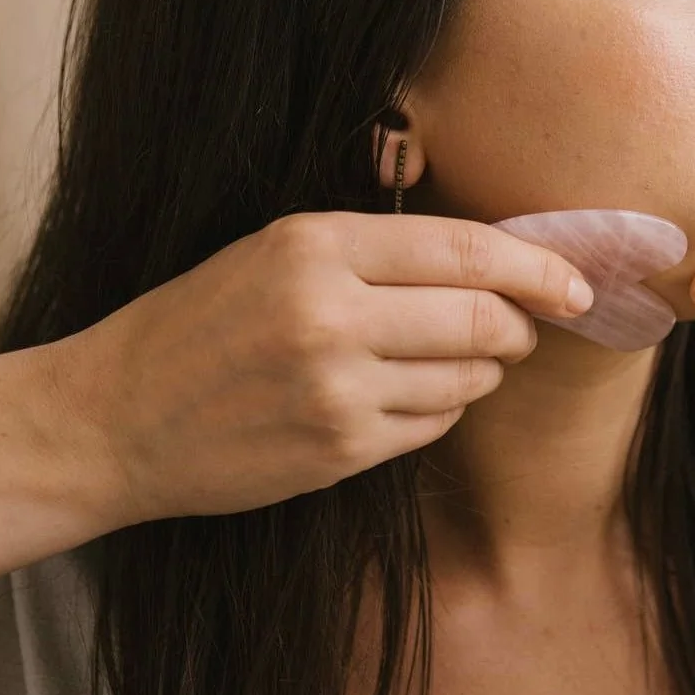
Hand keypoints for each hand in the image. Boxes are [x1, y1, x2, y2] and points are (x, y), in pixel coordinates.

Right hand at [59, 212, 593, 527]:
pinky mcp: (338, 450)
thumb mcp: (279, 249)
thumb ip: (381, 248)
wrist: (118, 417)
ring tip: (461, 357)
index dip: (536, 267)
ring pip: (467, 376)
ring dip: (484, 367)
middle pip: (481, 316)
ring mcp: (335, 389)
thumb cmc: (206, 320)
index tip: (576, 283)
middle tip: (525, 327)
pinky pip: (434, 424)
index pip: (465, 248)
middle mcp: (330, 313)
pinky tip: (415, 394)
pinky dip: (445, 406)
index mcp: (317, 243)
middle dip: (522, 324)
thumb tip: (494, 260)